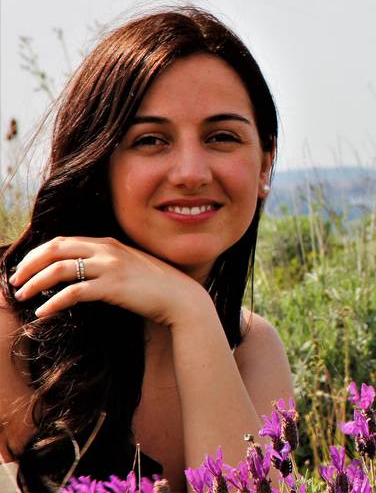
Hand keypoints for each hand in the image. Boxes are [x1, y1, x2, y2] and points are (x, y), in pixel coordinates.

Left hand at [8, 236, 207, 325]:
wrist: (181, 298)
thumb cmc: (157, 286)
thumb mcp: (131, 266)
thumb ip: (108, 263)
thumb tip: (84, 273)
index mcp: (109, 243)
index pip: (64, 241)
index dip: (39, 253)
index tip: (26, 268)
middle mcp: (107, 250)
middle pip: (55, 249)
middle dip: (29, 264)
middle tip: (15, 281)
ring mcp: (110, 267)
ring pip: (59, 269)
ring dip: (34, 282)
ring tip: (23, 297)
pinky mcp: (113, 287)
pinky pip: (73, 292)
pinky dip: (54, 302)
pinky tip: (44, 312)